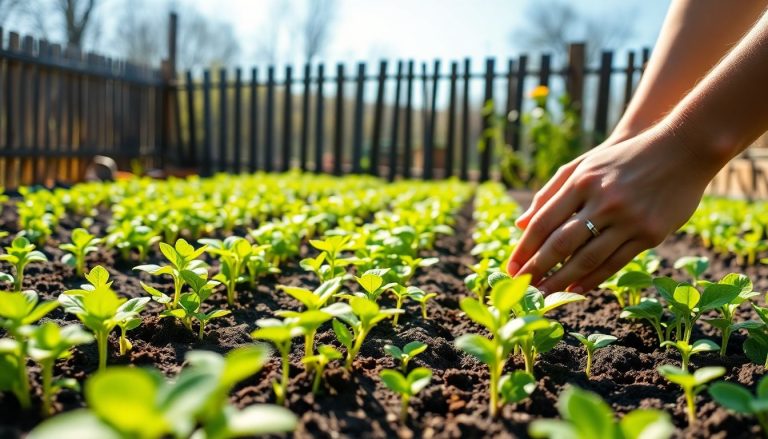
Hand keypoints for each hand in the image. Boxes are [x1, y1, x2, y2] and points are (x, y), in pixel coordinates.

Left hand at [506, 126, 714, 293]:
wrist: (681, 149)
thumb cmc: (622, 158)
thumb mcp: (584, 165)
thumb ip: (550, 193)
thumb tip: (521, 225)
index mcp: (581, 181)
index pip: (543, 223)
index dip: (524, 249)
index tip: (512, 267)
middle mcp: (602, 201)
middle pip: (560, 244)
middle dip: (537, 269)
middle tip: (522, 288)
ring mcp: (627, 218)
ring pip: (586, 258)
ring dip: (561, 280)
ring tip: (545, 295)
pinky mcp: (650, 233)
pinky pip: (615, 262)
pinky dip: (592, 279)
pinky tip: (576, 289)